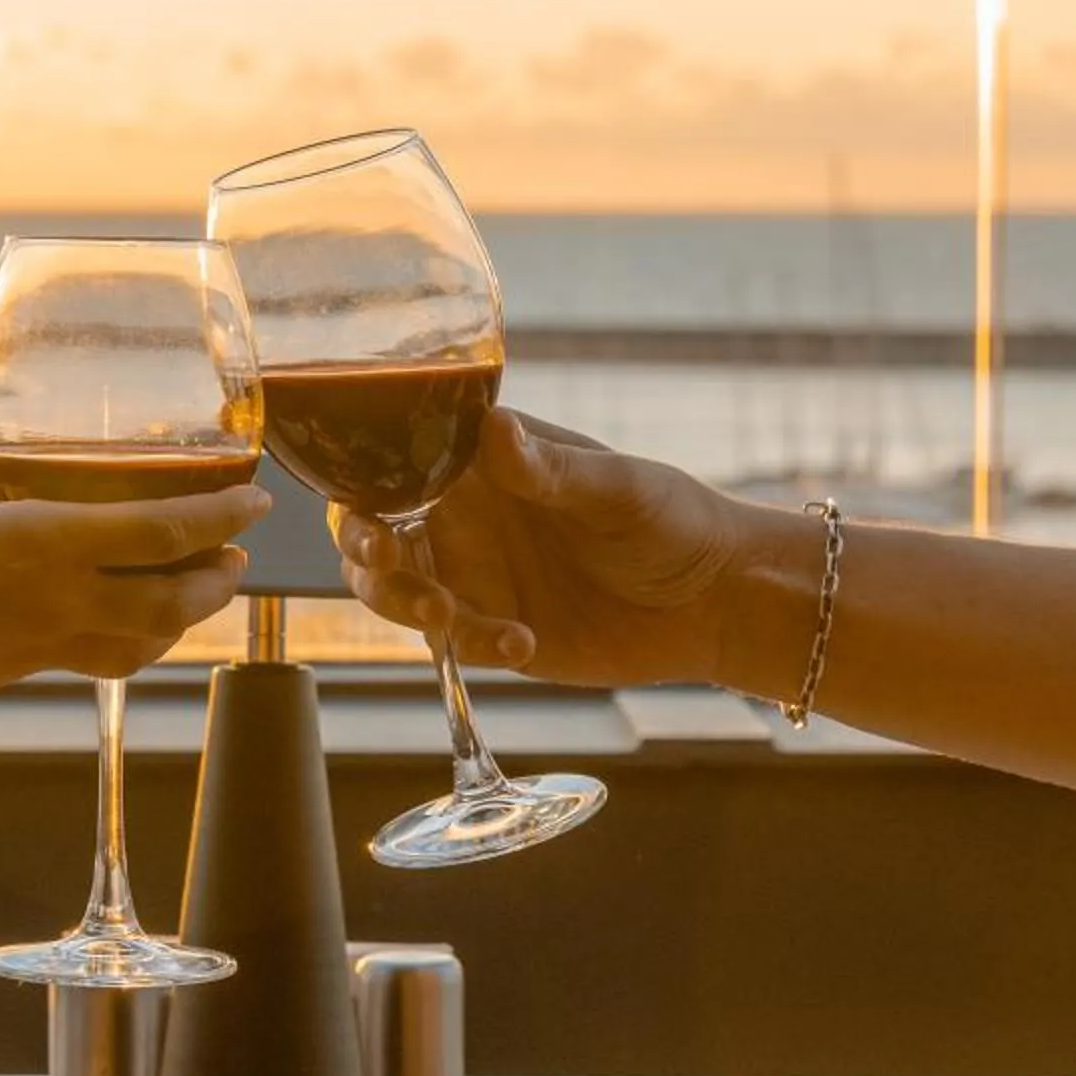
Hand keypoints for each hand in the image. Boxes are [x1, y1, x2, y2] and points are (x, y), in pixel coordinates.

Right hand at [0, 409, 268, 740]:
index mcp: (42, 543)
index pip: (161, 529)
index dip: (220, 514)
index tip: (257, 499)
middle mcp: (60, 599)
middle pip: (174, 596)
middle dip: (219, 577)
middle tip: (239, 551)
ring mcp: (46, 642)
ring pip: (147, 638)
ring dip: (187, 616)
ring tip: (203, 587)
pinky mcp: (26, 669)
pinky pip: (106, 660)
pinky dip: (140, 643)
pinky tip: (137, 626)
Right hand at [335, 410, 751, 687]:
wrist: (711, 604)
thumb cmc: (671, 520)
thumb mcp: (616, 489)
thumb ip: (550, 470)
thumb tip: (493, 429)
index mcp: (484, 462)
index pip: (400, 455)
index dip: (366, 474)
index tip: (370, 498)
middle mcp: (464, 515)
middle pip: (373, 527)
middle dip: (364, 547)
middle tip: (388, 559)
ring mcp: (473, 575)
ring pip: (394, 589)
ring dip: (402, 601)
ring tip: (444, 616)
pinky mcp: (490, 633)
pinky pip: (451, 643)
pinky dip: (470, 646)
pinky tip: (521, 643)